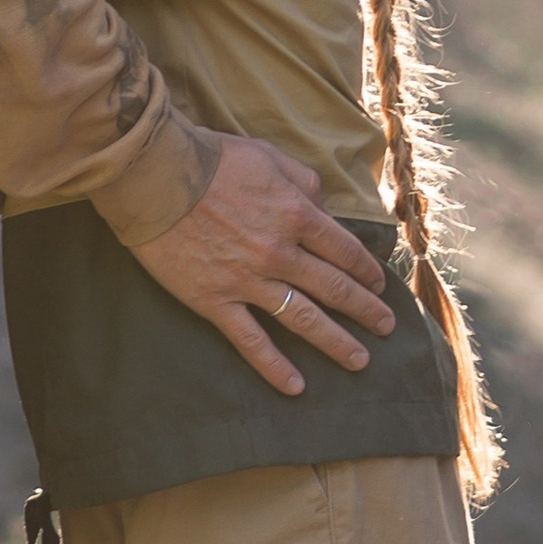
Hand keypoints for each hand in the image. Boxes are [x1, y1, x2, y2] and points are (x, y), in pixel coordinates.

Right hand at [130, 136, 394, 394]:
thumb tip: (323, 205)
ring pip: (303, 319)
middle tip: (386, 328)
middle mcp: (281, 253)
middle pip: (334, 288)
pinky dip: (274, 367)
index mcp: (297, 215)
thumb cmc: (212, 159)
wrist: (156, 177)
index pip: (344, 251)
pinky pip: (250, 341)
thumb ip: (304, 182)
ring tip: (359, 360)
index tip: (379, 286)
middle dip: (365, 310)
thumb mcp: (270, 157)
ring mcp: (249, 281)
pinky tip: (295, 386)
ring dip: (336, 342)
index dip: (366, 271)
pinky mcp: (216, 301)